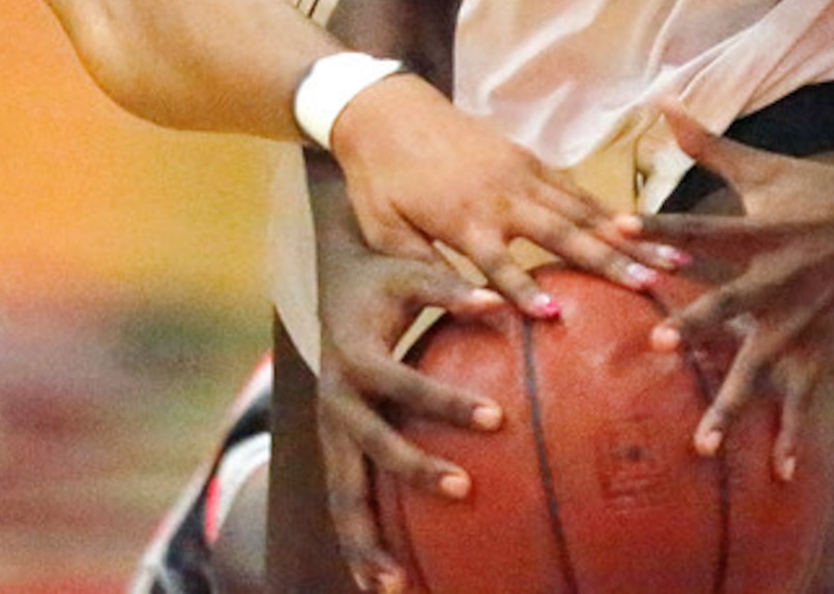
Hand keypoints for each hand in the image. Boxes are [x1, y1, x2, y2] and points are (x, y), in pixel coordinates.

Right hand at [307, 193, 512, 593]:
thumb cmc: (382, 278)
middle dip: (414, 471)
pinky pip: (344, 502)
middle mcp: (336, 399)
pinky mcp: (335, 449)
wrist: (329, 285)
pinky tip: (384, 586)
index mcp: (355, 357)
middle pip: (369, 446)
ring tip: (394, 587)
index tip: (497, 418)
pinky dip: (359, 545)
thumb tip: (504, 301)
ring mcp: (331, 430)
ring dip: (365, 541)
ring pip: (343, 493)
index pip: (404, 384)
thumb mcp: (412, 271)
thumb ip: (452, 289)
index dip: (446, 401)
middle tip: (464, 489)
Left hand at [329, 75, 675, 313]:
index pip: (499, 262)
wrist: (386, 110)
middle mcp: (502, 195)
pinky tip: (638, 227)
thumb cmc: (380, 179)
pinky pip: (575, 189)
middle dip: (608, 260)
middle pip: (562, 233)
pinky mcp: (528, 159)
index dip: (525, 289)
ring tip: (667, 257)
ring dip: (625, 236)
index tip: (556, 315)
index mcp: (462, 218)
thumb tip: (459, 307)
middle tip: (650, 285)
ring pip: (581, 209)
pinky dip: (608, 209)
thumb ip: (422, 267)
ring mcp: (521, 173)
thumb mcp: (384, 229)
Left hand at [634, 104, 833, 480]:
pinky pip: (805, 395)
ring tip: (700, 442)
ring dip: (733, 402)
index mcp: (761, 230)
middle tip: (660, 341)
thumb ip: (707, 145)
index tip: (616, 226)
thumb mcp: (763, 166)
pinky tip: (782, 475)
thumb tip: (661, 102)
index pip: (701, 228)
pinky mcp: (822, 343)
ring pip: (763, 364)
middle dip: (700, 323)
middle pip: (734, 304)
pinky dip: (795, 434)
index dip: (660, 227)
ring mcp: (803, 317)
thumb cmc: (816, 189)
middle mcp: (780, 277)